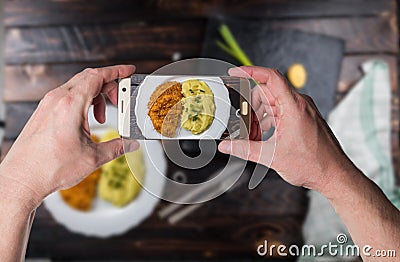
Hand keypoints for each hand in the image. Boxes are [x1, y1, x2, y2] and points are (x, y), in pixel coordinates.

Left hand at [0, 65, 137, 209]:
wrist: (22, 179)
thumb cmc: (49, 168)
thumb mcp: (93, 157)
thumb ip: (117, 147)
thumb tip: (130, 144)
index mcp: (71, 104)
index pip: (97, 76)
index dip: (116, 71)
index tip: (127, 70)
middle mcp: (57, 99)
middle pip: (89, 78)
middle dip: (108, 86)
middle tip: (119, 101)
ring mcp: (47, 104)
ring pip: (77, 87)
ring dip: (95, 97)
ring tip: (101, 118)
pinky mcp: (43, 112)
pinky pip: (66, 96)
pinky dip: (81, 103)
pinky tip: (85, 122)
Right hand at [218, 66, 356, 194]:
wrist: (335, 175)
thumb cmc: (314, 164)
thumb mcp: (272, 157)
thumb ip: (245, 149)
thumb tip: (226, 146)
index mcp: (294, 107)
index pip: (271, 77)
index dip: (250, 72)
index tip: (235, 72)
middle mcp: (300, 104)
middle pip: (267, 92)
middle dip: (250, 106)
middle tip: (240, 121)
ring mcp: (302, 111)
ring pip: (273, 103)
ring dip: (259, 116)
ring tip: (252, 135)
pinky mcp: (303, 118)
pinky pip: (280, 112)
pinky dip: (268, 121)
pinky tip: (262, 136)